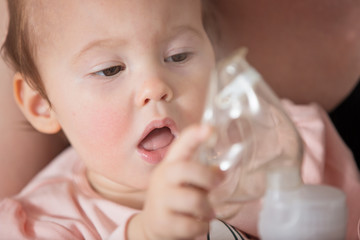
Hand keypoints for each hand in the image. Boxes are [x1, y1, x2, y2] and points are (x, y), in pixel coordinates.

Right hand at [127, 125, 223, 239]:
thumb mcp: (184, 182)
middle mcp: (162, 179)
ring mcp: (161, 200)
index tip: (210, 129)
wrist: (152, 226)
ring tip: (207, 212)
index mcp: (170, 165)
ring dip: (207, 208)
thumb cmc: (174, 197)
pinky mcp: (163, 223)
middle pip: (187, 169)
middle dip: (208, 178)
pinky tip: (197, 224)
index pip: (181, 146)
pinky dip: (201, 226)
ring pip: (194, 200)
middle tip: (216, 185)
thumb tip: (221, 171)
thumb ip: (201, 173)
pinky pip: (192, 225)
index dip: (194, 136)